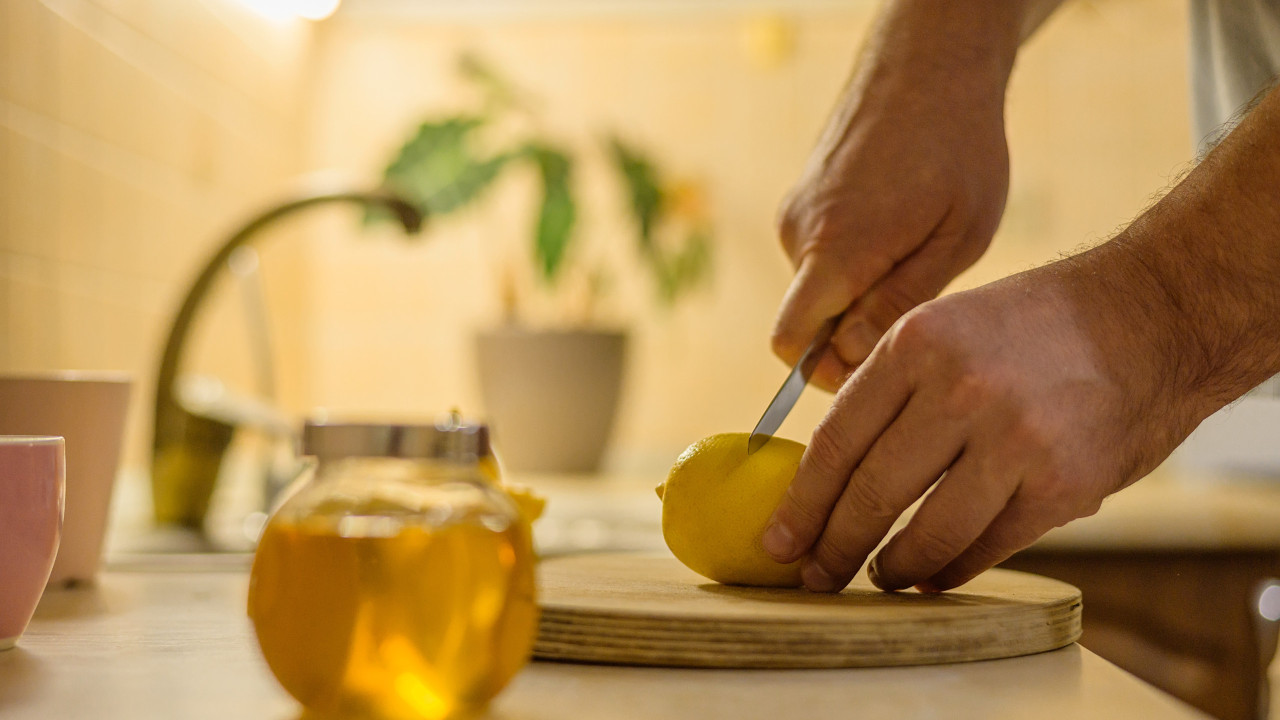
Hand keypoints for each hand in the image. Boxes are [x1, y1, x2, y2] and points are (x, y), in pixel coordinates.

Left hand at [762, 261, 1201, 592]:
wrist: (1150, 316)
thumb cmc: (1034, 327)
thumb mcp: (947, 325)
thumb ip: (891, 390)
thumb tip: (830, 472)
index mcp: (917, 344)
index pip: (837, 441)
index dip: (802, 502)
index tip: (779, 540)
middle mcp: (960, 390)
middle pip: (872, 492)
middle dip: (834, 546)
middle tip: (814, 576)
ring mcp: (1015, 440)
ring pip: (928, 531)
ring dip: (893, 567)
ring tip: (877, 578)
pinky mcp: (1062, 484)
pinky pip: (987, 545)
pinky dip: (951, 568)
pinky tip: (932, 575)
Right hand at [772, 8, 1013, 391]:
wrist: (928, 64)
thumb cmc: (958, 147)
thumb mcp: (957, 238)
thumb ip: (898, 303)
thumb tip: (849, 355)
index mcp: (835, 250)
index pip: (793, 344)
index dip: (828, 373)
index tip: (878, 370)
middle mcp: (798, 234)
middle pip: (808, 322)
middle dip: (852, 332)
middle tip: (917, 307)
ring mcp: (793, 213)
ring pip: (816, 288)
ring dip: (857, 292)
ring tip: (915, 254)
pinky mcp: (799, 199)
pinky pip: (818, 256)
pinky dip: (851, 261)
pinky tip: (898, 229)